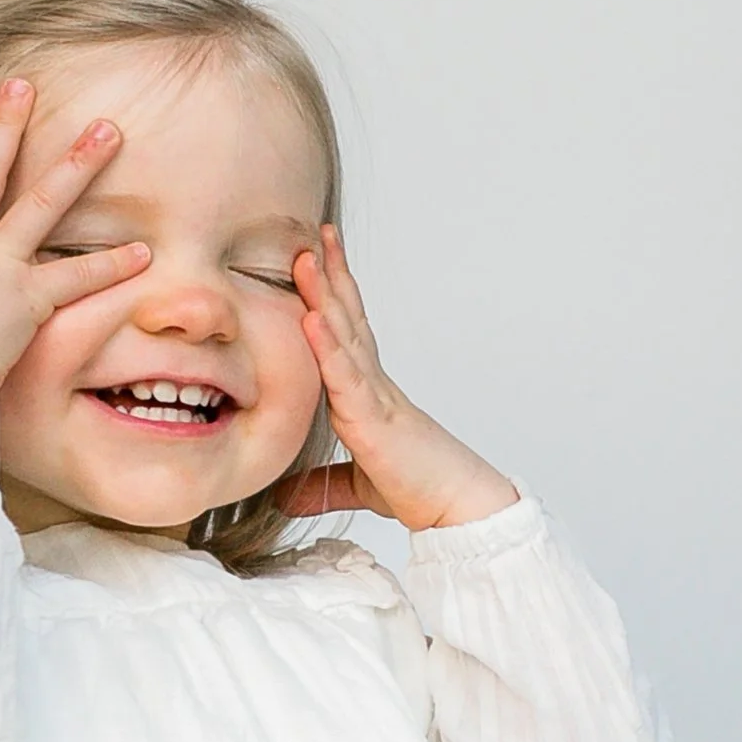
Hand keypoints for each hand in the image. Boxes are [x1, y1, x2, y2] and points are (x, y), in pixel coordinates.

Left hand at [274, 220, 519, 532]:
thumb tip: (284, 497)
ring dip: (326, 294)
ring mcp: (375, 396)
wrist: (457, 508)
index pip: (348, 333)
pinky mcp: (374, 419)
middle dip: (331, 274)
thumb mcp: (358, 485)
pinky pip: (347, 376)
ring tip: (307, 256)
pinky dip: (327, 346)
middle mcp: (374, 384)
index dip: (333, 295)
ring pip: (347, 335)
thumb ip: (322, 485)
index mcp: (370, 393)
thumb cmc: (417, 488)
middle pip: (349, 318)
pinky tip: (312, 318)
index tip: (317, 258)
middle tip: (314, 233)